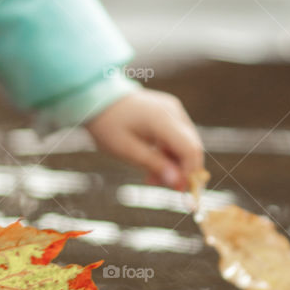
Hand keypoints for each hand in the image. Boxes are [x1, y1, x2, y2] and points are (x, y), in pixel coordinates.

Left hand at [85, 90, 202, 190]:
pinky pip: (177, 136)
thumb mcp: (126, 150)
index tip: (179, 191)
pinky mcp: (169, 111)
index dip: (190, 172)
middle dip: (181, 170)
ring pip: (185, 143)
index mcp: (162, 119)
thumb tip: (178, 182)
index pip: (190, 149)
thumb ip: (154, 164)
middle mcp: (173, 111)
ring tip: (151, 179)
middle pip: (191, 146)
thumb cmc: (108, 124)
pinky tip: (153, 164)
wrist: (97, 98)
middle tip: (160, 186)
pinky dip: (169, 152)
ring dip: (174, 164)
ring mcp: (173, 109)